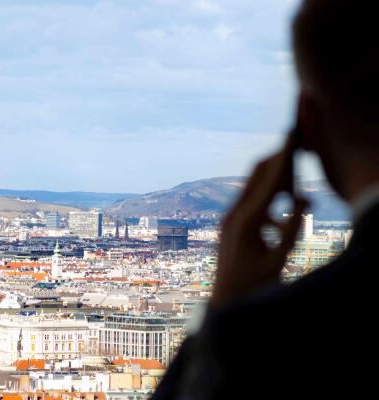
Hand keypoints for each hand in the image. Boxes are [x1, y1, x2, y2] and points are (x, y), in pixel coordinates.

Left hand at [211, 138, 308, 307]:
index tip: (293, 137)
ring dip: (276, 182)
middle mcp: (233, 214)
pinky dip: (269, 202)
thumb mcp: (276, 261)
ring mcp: (229, 219)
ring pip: (254, 189)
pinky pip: (251, 204)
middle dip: (279, 161)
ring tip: (298, 182)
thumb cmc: (251, 288)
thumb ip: (289, 232)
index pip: (269, 181)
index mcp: (245, 220)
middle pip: (257, 176)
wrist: (224, 304)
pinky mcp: (229, 226)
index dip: (284, 158)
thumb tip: (303, 202)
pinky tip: (283, 215)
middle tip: (297, 146)